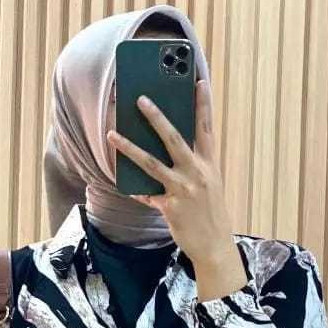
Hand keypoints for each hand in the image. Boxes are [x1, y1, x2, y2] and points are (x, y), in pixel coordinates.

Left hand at [106, 78, 247, 300]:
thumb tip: (170, 157)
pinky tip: (124, 184)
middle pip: (174, 138)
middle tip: (141, 99)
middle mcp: (197, 173)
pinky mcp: (169, 207)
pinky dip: (135, 189)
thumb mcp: (208, 187)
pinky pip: (146, 194)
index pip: (206, 128)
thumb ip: (192, 170)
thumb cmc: (209, 215)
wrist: (214, 245)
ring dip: (129, 147)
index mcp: (209, 165)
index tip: (199, 82)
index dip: (203, 105)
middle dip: (156, 117)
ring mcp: (182, 189)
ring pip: (151, 162)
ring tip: (113, 134)